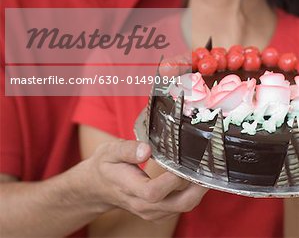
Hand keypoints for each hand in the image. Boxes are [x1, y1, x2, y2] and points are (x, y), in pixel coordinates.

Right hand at [85, 139, 206, 220]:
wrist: (98, 187)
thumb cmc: (106, 165)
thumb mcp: (110, 151)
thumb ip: (127, 149)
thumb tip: (146, 150)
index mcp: (129, 188)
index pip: (153, 192)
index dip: (171, 180)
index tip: (182, 162)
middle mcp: (143, 205)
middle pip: (177, 204)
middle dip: (196, 187)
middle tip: (206, 166)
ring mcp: (152, 211)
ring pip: (183, 207)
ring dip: (198, 190)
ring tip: (206, 168)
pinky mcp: (159, 211)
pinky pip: (181, 206)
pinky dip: (193, 193)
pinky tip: (196, 176)